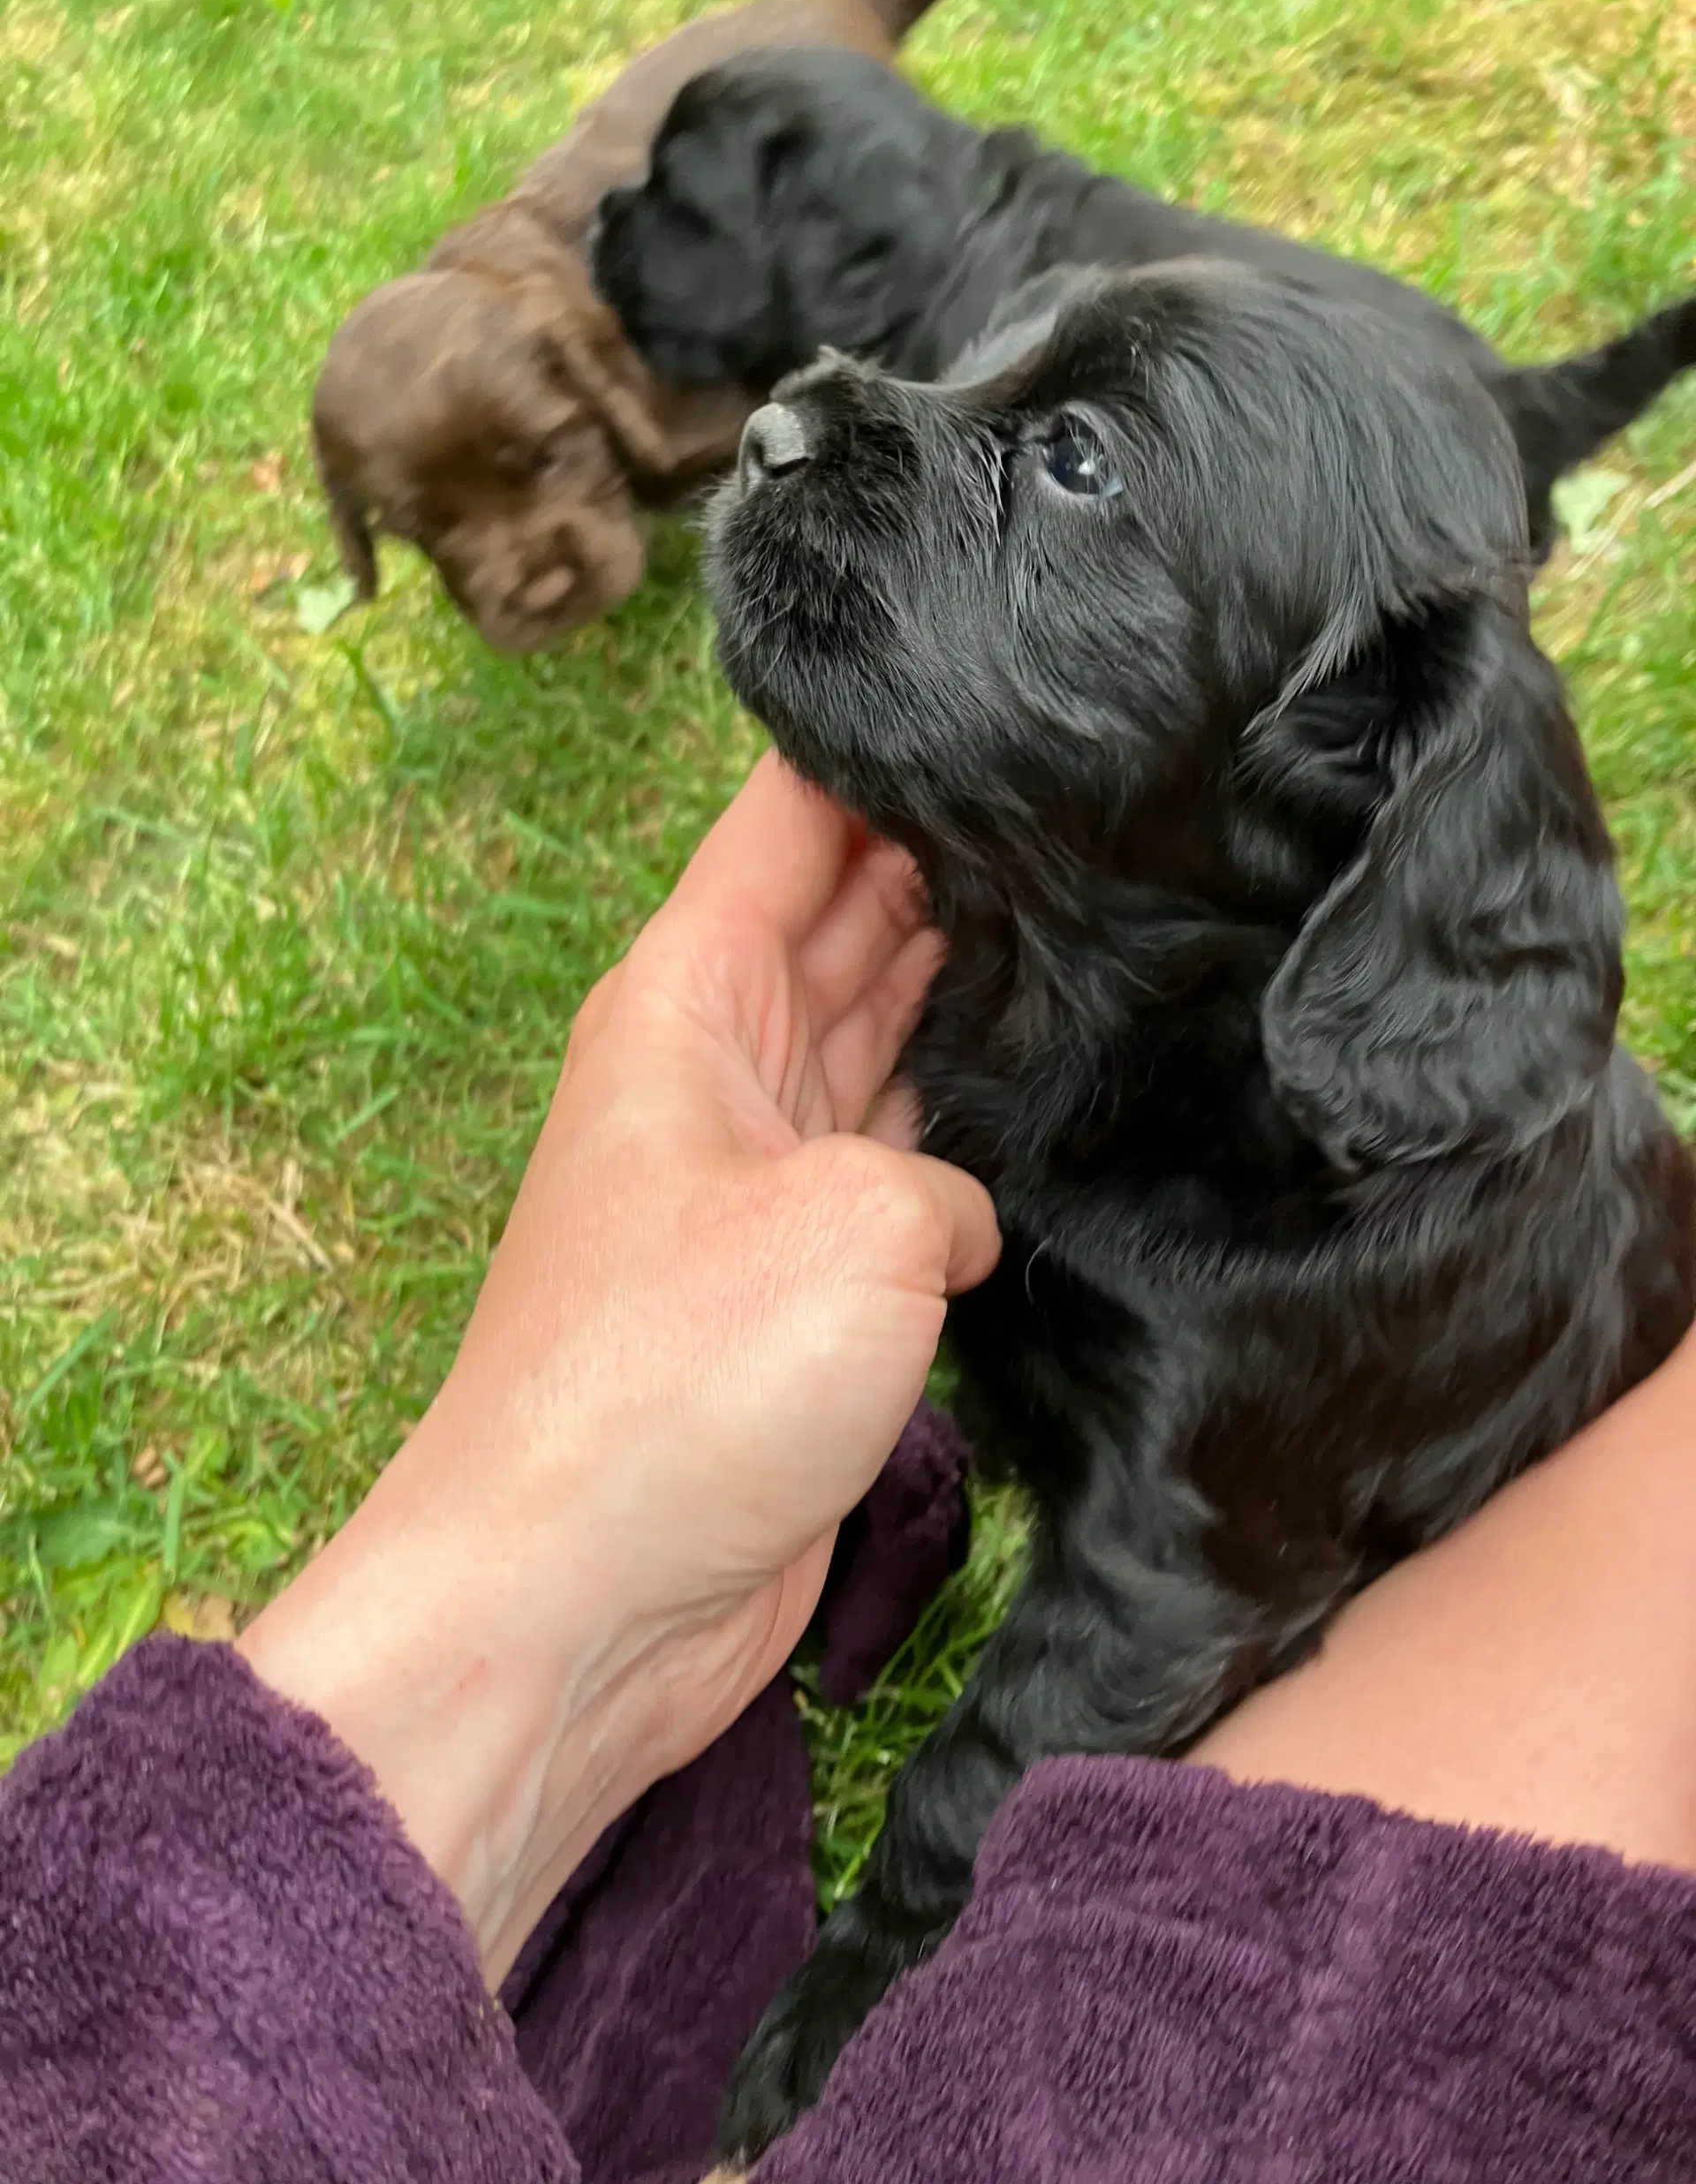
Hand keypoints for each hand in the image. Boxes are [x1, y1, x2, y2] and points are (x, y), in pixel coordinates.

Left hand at [240, 755, 999, 1981]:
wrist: (581, 1598)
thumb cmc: (680, 1381)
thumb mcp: (856, 1221)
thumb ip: (946, 1173)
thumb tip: (960, 1218)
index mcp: (688, 998)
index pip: (791, 819)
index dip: (890, 748)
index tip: (1011, 698)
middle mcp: (719, 1068)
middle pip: (848, 918)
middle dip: (957, 863)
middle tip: (1103, 808)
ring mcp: (763, 1175)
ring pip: (881, 1038)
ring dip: (968, 994)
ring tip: (1106, 922)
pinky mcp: (804, 1282)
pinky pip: (898, 1165)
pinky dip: (967, 1134)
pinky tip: (1057, 1097)